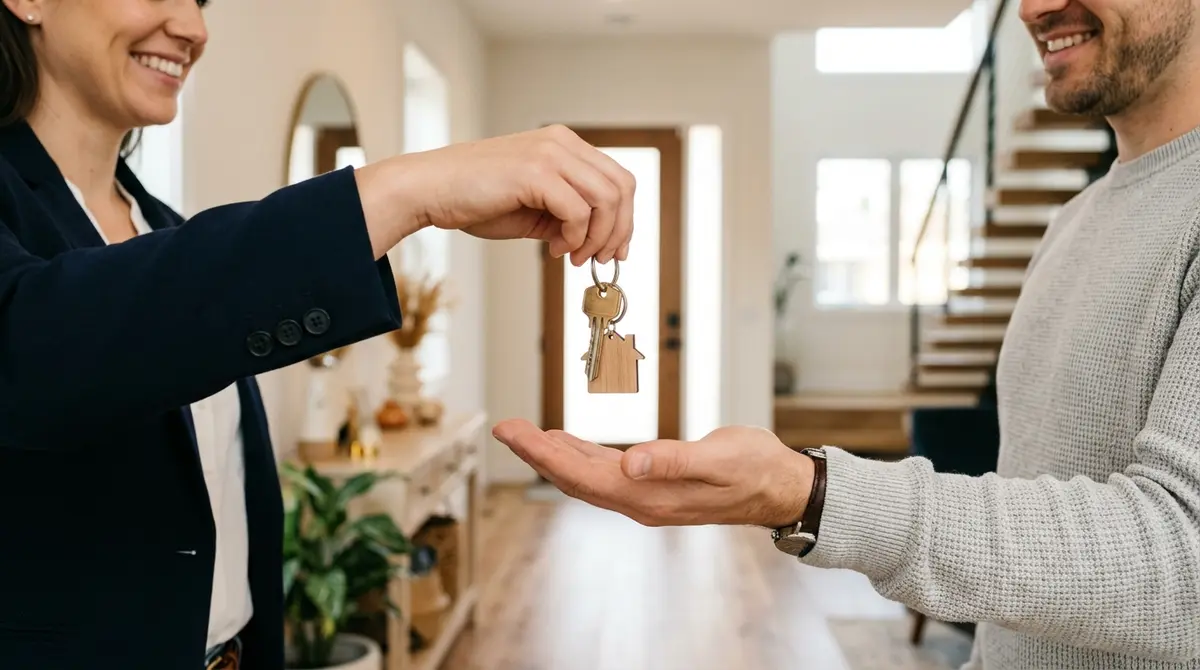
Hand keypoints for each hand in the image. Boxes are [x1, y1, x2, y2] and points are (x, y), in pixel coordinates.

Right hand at [357, 125, 634, 266]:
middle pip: (622, 186)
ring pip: (606, 199)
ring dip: (597, 238)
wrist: (429, 190)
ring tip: (572, 257)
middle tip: (599, 259)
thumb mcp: (532, 208)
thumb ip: (565, 216)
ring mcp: (550, 153)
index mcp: (563, 145)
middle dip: (618, 231)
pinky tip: (553, 249)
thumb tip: (593, 241)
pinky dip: (574, 238)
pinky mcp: (535, 172)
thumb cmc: (473, 198)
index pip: (617, 178)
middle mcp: (562, 142)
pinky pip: (578, 211)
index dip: (624, 219)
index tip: (613, 250)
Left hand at [491, 419, 815, 527]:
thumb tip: (630, 464)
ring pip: (585, 474)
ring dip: (552, 454)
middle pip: (574, 477)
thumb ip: (673, 461)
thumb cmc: (754, 469)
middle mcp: (640, 500)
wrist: (780, 486)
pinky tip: (567, 443)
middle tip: (504, 426)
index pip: (581, 475)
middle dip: (536, 452)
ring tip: (523, 432)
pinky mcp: (654, 484)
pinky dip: (579, 455)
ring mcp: (645, 494)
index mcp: (648, 495)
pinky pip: (604, 471)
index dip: (542, 454)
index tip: (512, 432)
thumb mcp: (718, 458)